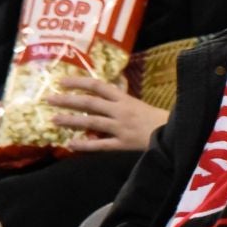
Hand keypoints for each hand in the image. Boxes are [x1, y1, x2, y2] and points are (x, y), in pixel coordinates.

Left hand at [49, 76, 169, 153]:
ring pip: (91, 122)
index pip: (98, 86)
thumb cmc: (160, 118)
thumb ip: (121, 102)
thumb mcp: (140, 104)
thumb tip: (100, 98)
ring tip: (53, 119)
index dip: (78, 82)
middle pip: (89, 102)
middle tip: (49, 99)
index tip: (61, 81)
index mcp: (125, 99)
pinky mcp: (124, 144)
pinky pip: (101, 145)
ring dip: (71, 120)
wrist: (177, 132)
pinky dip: (85, 145)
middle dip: (68, 100)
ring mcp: (121, 127)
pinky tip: (70, 144)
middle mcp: (120, 111)